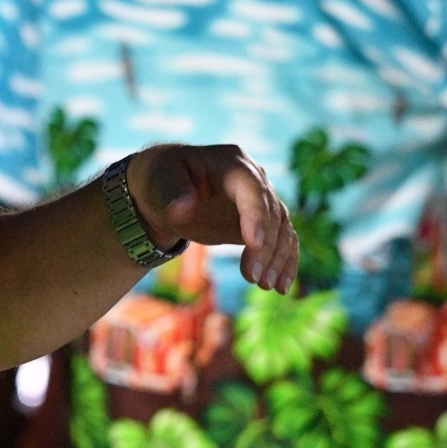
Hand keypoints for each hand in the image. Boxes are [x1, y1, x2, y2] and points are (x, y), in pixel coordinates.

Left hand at [128, 144, 297, 292]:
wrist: (167, 191)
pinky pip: (283, 240)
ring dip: (278, 258)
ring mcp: (260, 199)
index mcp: (230, 161)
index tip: (254, 243)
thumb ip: (173, 195)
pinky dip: (285, 262)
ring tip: (266, 286)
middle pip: (271, 212)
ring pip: (281, 228)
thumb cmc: (162, 182)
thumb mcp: (160, 183)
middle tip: (252, 277)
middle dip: (265, 247)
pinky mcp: (262, 222)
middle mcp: (253, 177)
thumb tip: (181, 209)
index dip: (256, 214)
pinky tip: (281, 287)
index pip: (251, 187)